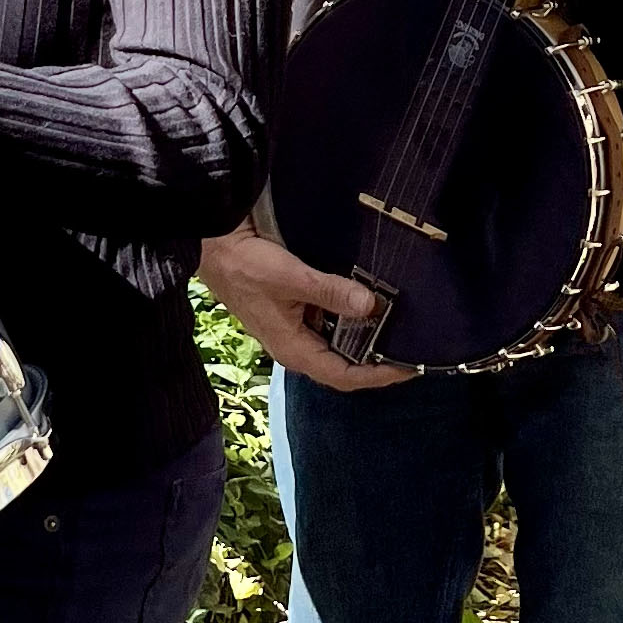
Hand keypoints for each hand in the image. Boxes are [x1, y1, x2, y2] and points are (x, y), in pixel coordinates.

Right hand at [197, 222, 411, 391]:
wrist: (213, 246)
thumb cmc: (244, 266)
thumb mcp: (291, 278)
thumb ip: (330, 292)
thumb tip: (370, 305)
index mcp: (293, 350)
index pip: (344, 376)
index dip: (378, 376)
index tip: (408, 368)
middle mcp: (294, 346)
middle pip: (343, 364)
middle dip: (375, 359)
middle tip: (409, 346)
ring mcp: (292, 329)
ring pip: (335, 343)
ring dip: (362, 337)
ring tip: (394, 325)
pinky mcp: (290, 311)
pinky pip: (326, 323)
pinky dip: (347, 318)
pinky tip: (364, 302)